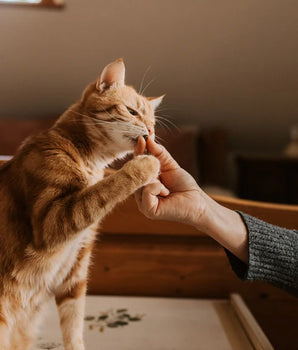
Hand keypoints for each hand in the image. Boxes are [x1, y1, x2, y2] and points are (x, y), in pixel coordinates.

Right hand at [134, 136, 248, 263]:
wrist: (197, 202)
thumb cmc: (184, 186)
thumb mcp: (170, 165)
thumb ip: (158, 153)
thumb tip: (147, 138)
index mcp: (143, 183)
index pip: (135, 165)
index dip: (138, 151)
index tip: (142, 137)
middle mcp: (140, 194)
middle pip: (135, 171)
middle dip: (146, 163)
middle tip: (158, 163)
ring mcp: (142, 203)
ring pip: (140, 180)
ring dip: (155, 177)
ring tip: (166, 186)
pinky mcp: (148, 210)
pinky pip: (146, 190)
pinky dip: (157, 187)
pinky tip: (165, 192)